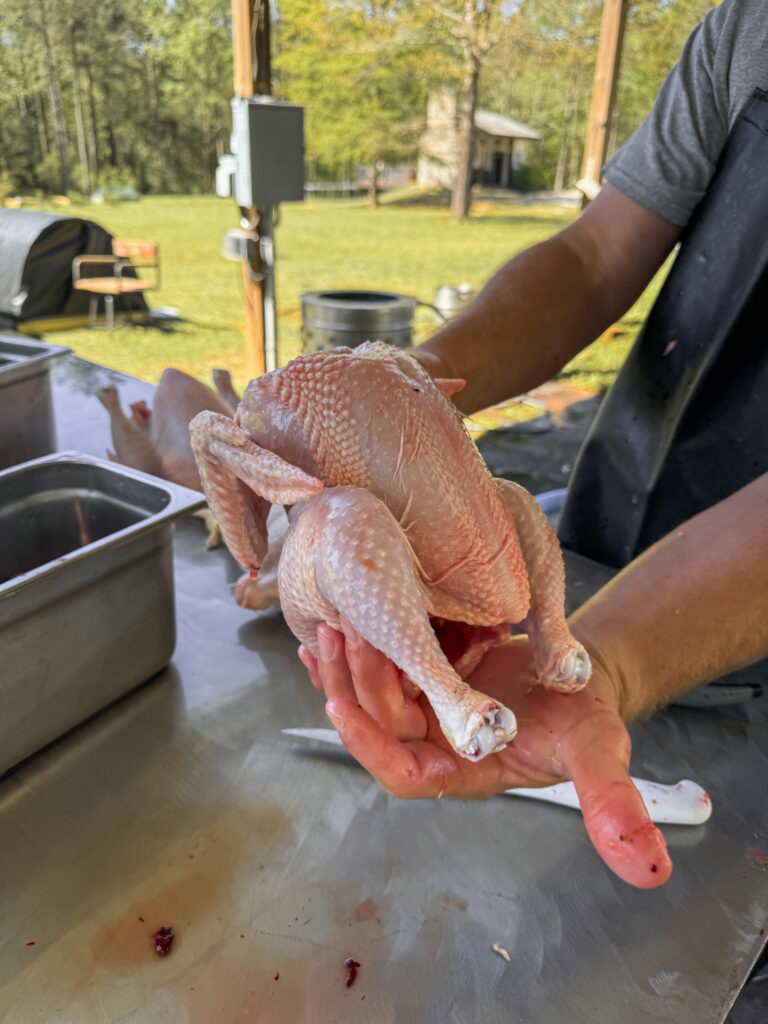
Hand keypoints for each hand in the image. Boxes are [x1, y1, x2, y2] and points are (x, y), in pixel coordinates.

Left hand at [298, 619, 671, 888]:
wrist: (582, 675)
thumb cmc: (588, 717)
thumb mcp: (600, 754)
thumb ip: (612, 805)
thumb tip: (650, 871)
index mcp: (466, 768)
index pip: (406, 772)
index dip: (369, 745)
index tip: (340, 708)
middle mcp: (438, 742)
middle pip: (381, 724)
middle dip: (354, 684)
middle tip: (342, 636)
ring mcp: (429, 709)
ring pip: (375, 694)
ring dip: (351, 664)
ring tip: (334, 624)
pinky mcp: (428, 677)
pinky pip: (386, 666)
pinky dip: (361, 649)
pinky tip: (334, 623)